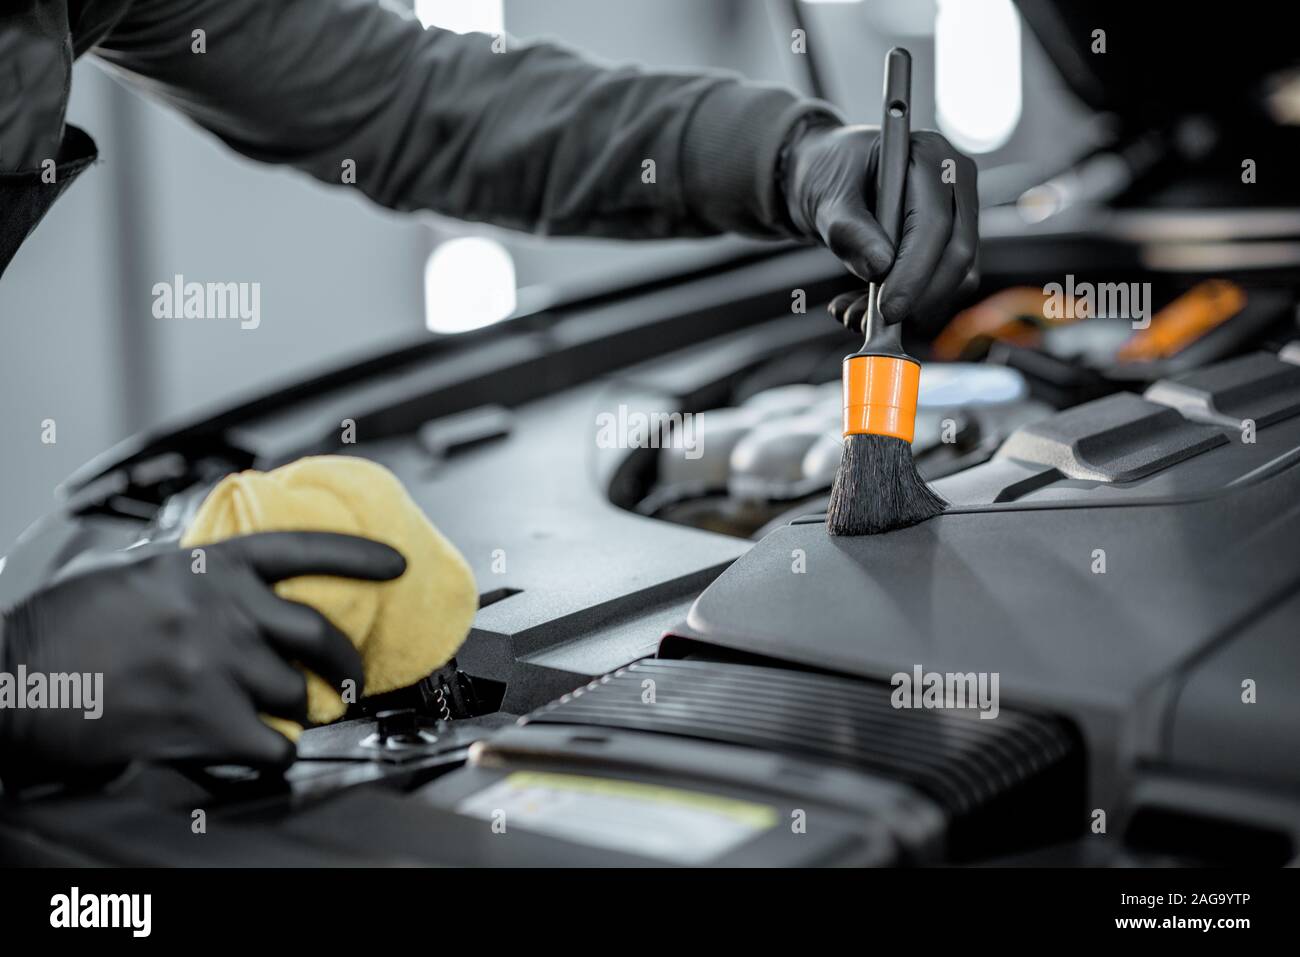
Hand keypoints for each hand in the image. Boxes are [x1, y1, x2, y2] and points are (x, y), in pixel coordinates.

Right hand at [0, 532, 404, 783]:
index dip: (358, 555)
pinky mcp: (204, 721)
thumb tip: (242, 586)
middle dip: (345, 659)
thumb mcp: (136, 574)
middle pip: (319, 632)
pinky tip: (262, 747)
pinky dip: (278, 750)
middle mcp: (221, 611)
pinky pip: (275, 743)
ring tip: (290, 713)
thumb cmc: (64, 628)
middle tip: (350, 674)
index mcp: (205, 567)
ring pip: (299, 692)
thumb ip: (196, 577)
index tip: (395, 564)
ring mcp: (217, 666)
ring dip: (303, 708)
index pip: (302, 550)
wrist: (11, 679)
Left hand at [782, 123, 978, 325]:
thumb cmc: (831, 176)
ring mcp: (963, 212)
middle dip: (920, 297)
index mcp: (931, 157)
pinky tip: (865, 307)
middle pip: (958, 253)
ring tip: (856, 314)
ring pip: (958, 276)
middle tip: (879, 323)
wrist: (834, 178)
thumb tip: (880, 267)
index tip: (888, 309)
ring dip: (914, 307)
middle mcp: (957, 181)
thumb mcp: (828, 199)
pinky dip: (910, 305)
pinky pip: (946, 284)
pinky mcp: (955, 242)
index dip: (914, 272)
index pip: (935, 224)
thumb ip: (850, 230)